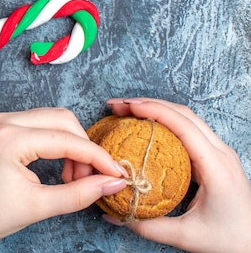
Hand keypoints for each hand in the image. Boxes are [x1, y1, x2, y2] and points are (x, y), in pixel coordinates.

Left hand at [0, 107, 127, 252]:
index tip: (118, 174)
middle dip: (84, 149)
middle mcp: (5, 120)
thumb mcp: (39, 207)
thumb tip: (113, 182)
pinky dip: (58, 143)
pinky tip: (61, 168)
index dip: (97, 157)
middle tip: (91, 180)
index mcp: (10, 138)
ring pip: (54, 120)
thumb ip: (80, 193)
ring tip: (73, 179)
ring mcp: (2, 120)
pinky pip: (41, 125)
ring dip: (72, 145)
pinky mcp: (3, 126)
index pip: (67, 139)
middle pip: (64, 120)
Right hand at [105, 98, 250, 252]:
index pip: (184, 126)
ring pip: (187, 118)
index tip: (127, 107)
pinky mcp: (216, 157)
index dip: (154, 111)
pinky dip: (166, 121)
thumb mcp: (186, 237)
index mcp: (216, 167)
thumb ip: (147, 226)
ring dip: (157, 109)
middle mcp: (221, 153)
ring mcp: (221, 153)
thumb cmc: (230, 241)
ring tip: (127, 111)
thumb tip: (113, 215)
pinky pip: (189, 129)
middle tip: (119, 106)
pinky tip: (146, 126)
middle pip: (184, 114)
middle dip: (149, 104)